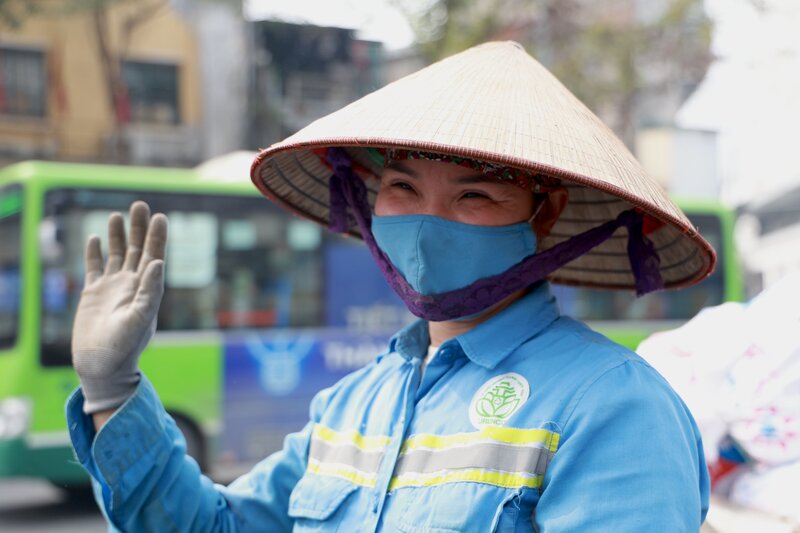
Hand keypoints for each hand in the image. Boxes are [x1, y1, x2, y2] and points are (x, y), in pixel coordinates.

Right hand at [71, 201, 167, 413]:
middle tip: (139, 204)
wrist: (102, 366)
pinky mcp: (93, 295)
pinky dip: (95, 253)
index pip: (154, 256)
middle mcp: (132, 285)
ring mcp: (112, 289)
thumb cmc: (125, 347)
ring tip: (118, 215)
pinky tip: (95, 238)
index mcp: (147, 290)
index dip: (157, 237)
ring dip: (118, 235)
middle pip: (138, 250)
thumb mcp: (141, 318)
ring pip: (117, 255)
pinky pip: (94, 268)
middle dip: (139, 228)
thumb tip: (158, 263)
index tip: (160, 216)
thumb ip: (150, 291)